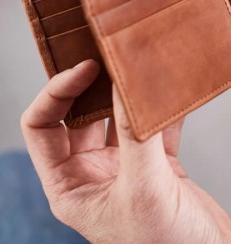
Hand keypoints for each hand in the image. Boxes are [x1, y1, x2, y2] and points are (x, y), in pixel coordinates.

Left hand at [21, 61, 230, 243]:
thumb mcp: (144, 189)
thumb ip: (135, 135)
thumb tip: (125, 84)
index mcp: (72, 186)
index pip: (44, 128)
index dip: (57, 93)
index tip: (87, 67)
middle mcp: (95, 173)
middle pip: (82, 115)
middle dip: (95, 84)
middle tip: (112, 55)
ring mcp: (129, 167)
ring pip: (122, 117)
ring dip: (131, 93)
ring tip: (142, 66)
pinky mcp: (161, 164)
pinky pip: (157, 125)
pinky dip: (165, 106)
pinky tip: (174, 88)